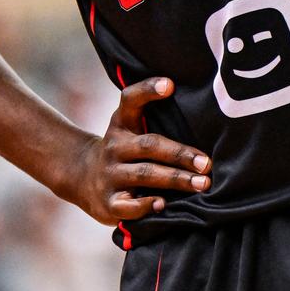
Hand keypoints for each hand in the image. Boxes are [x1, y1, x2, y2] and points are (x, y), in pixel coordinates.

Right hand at [56, 77, 210, 223]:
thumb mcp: (129, 128)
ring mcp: (110, 174)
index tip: (170, 84)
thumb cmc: (123, 151)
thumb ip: (154, 118)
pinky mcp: (109, 202)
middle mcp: (114, 146)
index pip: (130, 100)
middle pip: (149, 145)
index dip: (148, 89)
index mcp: (121, 124)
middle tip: (206, 163)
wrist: (82, 178)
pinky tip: (164, 205)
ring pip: (144, 174)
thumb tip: (200, 111)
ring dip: (176, 179)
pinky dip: (147, 205)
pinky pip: (128, 205)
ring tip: (202, 184)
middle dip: (180, 154)